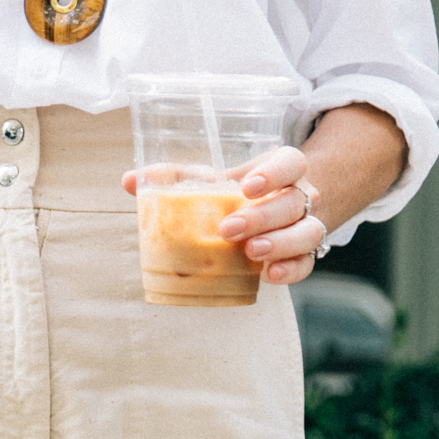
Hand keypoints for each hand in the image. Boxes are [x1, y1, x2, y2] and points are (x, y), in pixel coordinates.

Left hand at [122, 145, 325, 286]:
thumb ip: (173, 179)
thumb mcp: (209, 182)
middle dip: (263, 216)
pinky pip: (307, 264)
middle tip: (229, 229)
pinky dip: (291, 271)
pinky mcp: (303, 256)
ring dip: (280, 243)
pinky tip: (269, 276)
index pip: (291, 162)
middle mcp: (299, 196)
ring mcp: (305, 226)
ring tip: (252, 253)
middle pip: (294, 201)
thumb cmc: (234, 196)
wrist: (270, 218)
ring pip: (307, 231)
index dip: (274, 173)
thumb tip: (130, 181)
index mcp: (281, 171)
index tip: (247, 187)